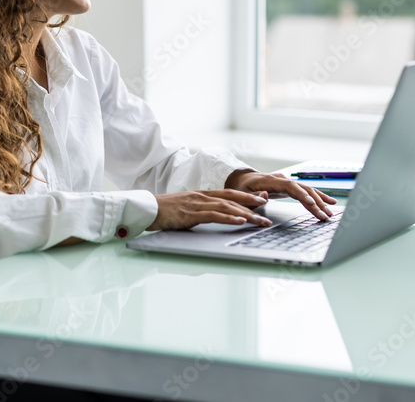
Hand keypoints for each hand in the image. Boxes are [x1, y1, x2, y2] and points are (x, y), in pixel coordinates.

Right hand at [148, 189, 272, 230]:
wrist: (147, 209)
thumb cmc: (165, 211)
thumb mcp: (187, 208)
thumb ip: (202, 211)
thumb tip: (214, 217)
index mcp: (202, 194)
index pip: (230, 193)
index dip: (247, 196)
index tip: (262, 199)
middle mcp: (202, 196)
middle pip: (233, 198)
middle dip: (252, 204)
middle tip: (268, 210)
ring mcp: (197, 204)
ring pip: (227, 207)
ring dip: (246, 214)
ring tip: (260, 220)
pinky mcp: (190, 214)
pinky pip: (213, 216)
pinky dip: (228, 218)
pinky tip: (239, 221)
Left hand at [225, 170, 337, 220]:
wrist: (242, 179)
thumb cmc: (242, 188)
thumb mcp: (242, 194)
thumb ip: (253, 197)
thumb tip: (265, 196)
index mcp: (270, 181)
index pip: (290, 187)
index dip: (302, 195)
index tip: (312, 204)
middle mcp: (282, 180)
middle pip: (303, 190)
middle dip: (315, 203)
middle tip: (325, 216)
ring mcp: (288, 182)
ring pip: (308, 190)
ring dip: (320, 201)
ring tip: (330, 213)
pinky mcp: (291, 187)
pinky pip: (307, 191)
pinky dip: (319, 197)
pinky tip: (330, 202)